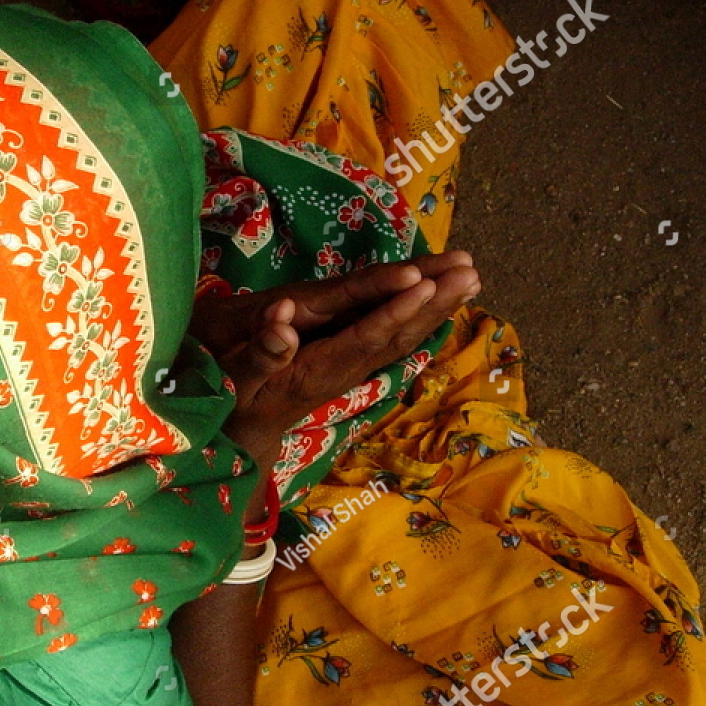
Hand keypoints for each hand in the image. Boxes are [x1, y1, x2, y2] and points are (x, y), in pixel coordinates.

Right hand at [217, 254, 480, 470]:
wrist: (245, 436)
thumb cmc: (233, 404)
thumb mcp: (237, 381)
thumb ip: (260, 355)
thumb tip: (283, 319)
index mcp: (319, 369)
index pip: (365, 338)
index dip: (394, 311)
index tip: (424, 283)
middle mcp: (346, 369)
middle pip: (398, 335)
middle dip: (434, 302)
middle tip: (470, 270)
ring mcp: (353, 367)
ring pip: (403, 336)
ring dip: (438, 307)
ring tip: (472, 277)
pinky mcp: (352, 363)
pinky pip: (395, 338)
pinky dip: (423, 317)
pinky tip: (442, 301)